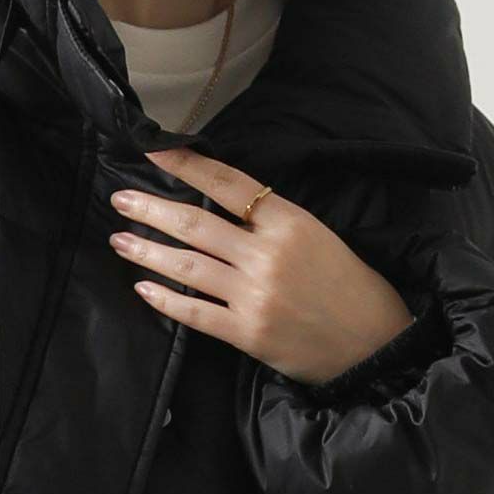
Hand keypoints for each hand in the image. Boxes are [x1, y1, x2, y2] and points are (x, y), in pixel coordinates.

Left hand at [106, 146, 415, 384]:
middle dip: (151, 209)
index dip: (187, 164)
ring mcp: (257, 295)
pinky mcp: (248, 333)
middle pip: (196, 224)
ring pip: (188, 266)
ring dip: (147, 251)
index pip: (228, 183)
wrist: (374, 343)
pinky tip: (142, 287)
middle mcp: (269, 254)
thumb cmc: (346, 285)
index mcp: (290, 222)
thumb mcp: (316, 236)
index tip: (153, 150)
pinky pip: (195, 312)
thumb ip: (269, 221)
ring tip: (119, 240)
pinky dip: (165, 299)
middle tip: (120, 198)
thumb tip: (218, 204)